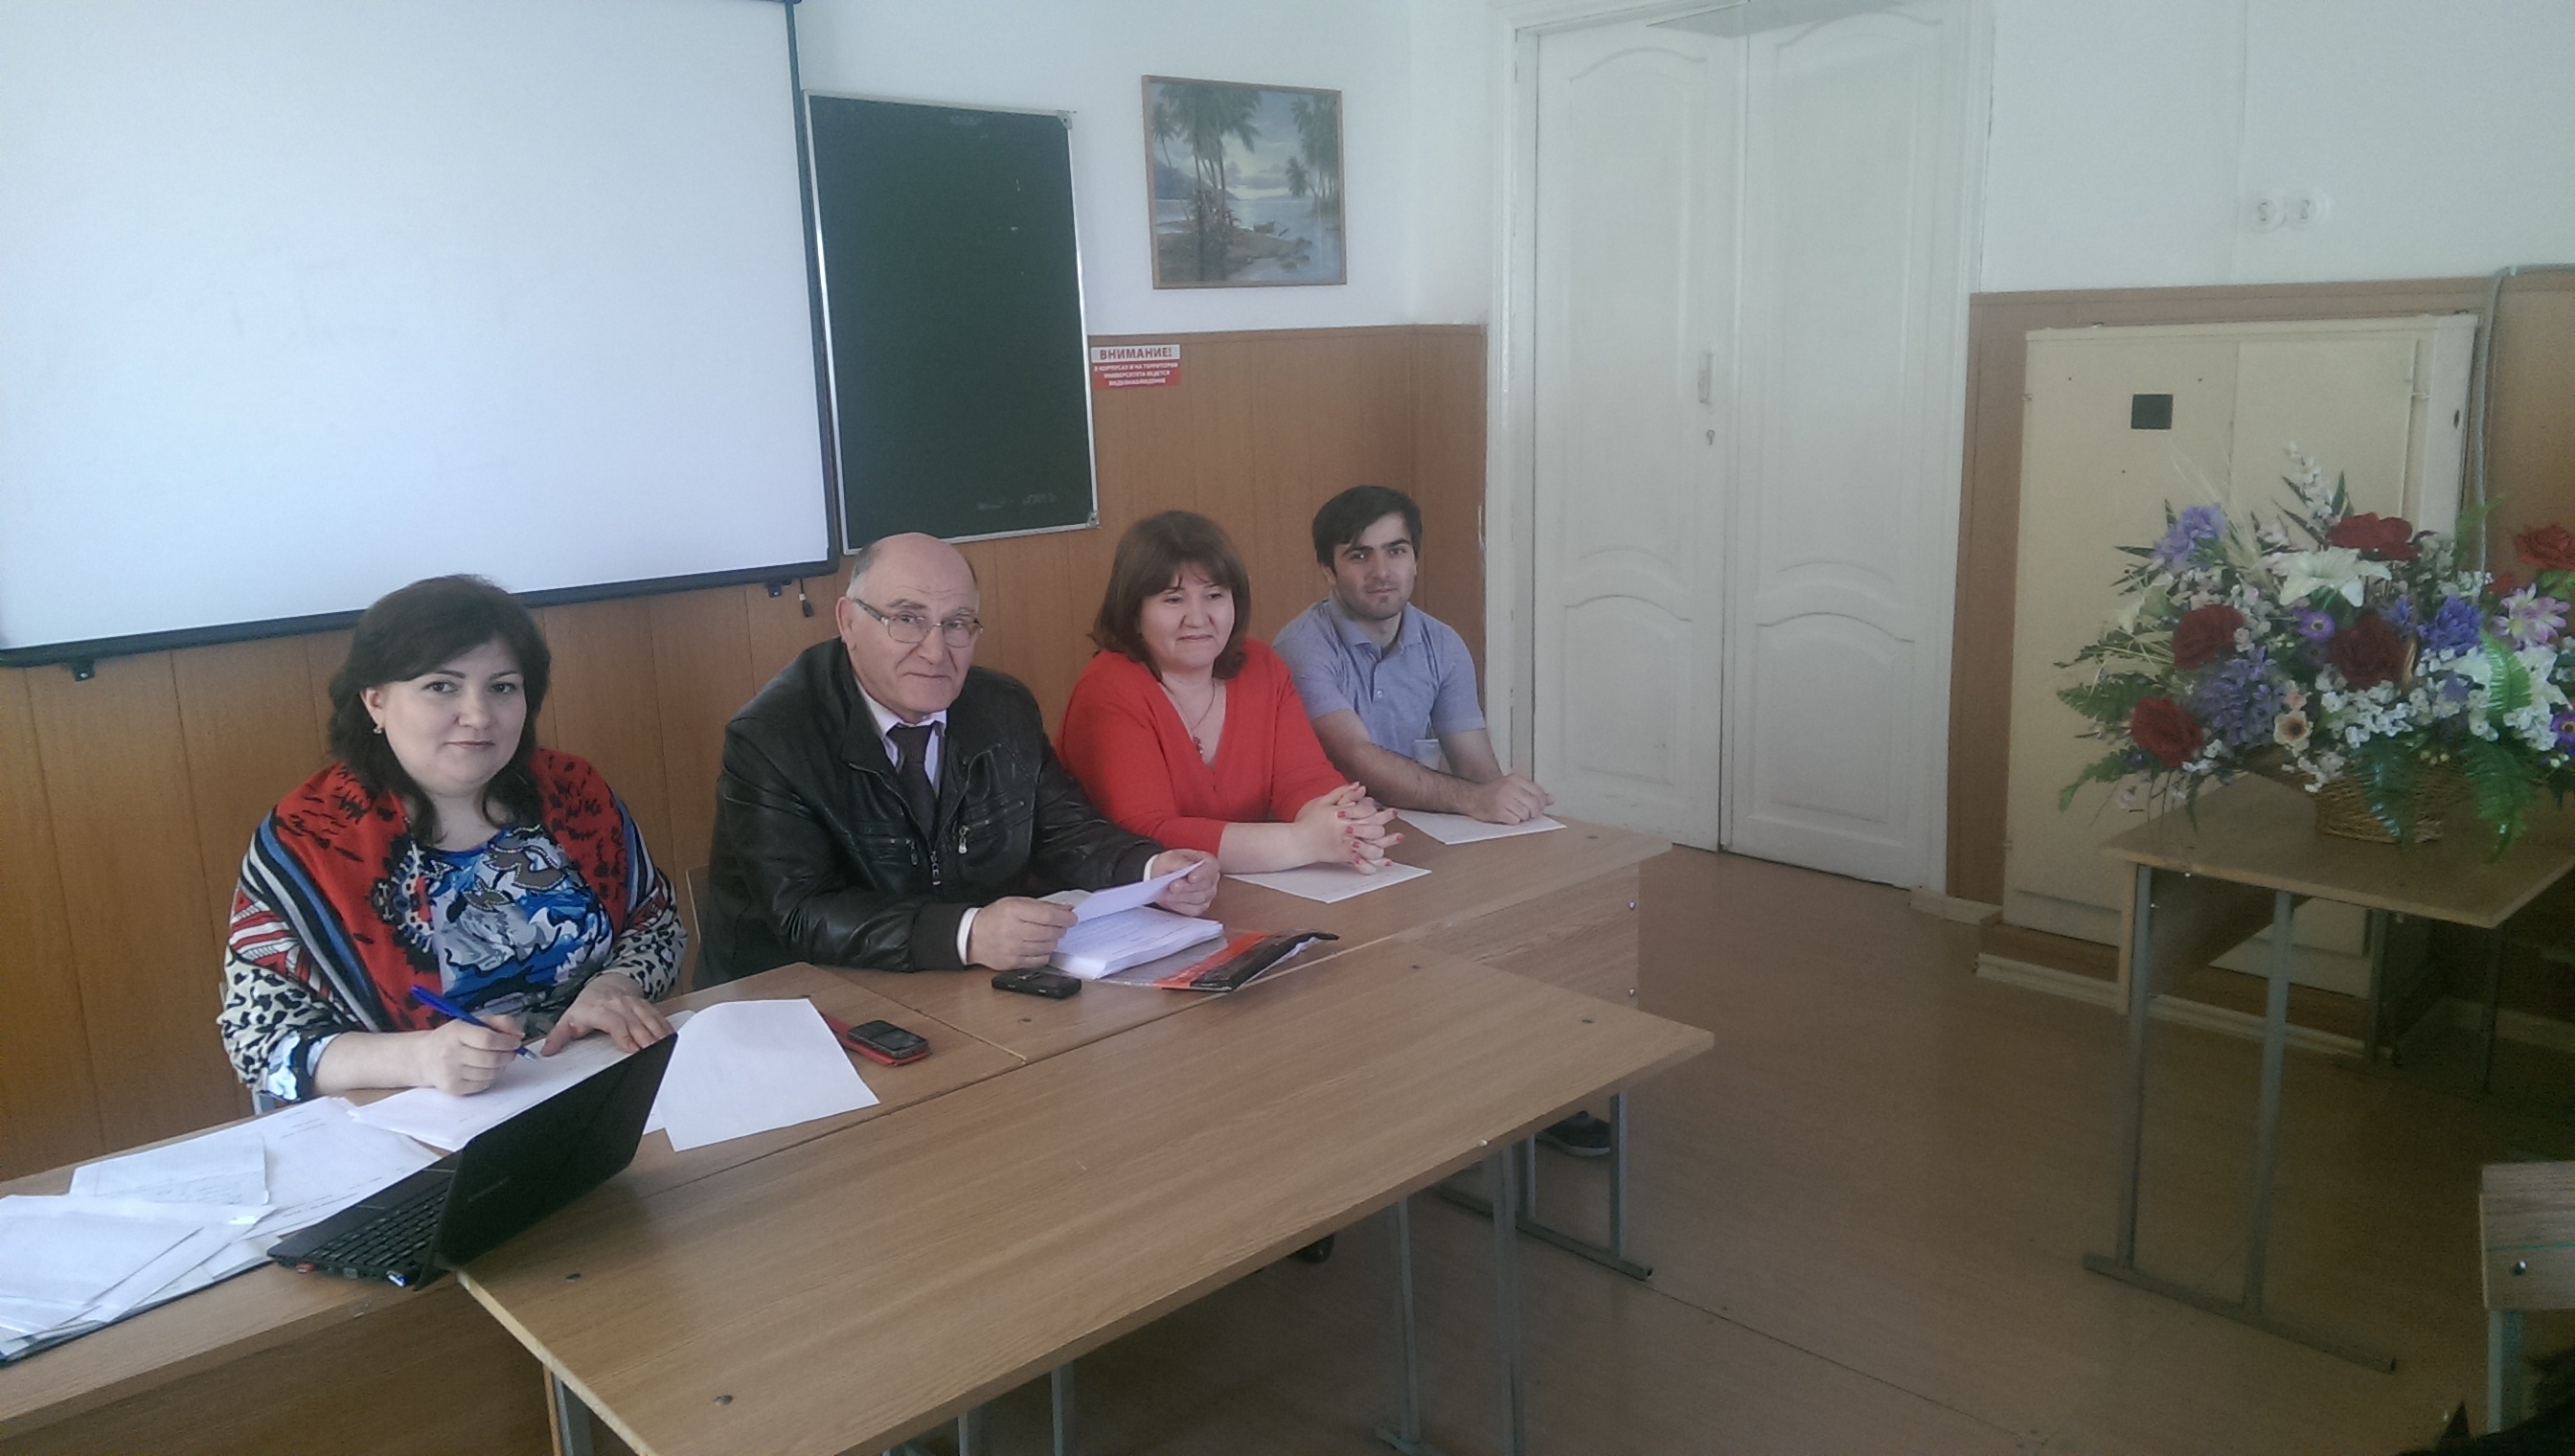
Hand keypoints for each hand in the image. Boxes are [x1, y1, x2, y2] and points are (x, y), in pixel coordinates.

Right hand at [414, 1012, 523, 1095]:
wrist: (424, 1058)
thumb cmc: (452, 1038)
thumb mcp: (472, 1022)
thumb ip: (499, 1022)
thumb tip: (518, 1034)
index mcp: (456, 1032)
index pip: (488, 1039)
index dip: (507, 1042)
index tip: (515, 1042)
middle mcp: (451, 1053)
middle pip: (492, 1059)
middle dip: (508, 1056)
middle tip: (511, 1052)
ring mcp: (451, 1072)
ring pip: (490, 1073)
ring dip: (500, 1067)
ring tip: (496, 1060)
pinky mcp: (453, 1088)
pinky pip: (483, 1085)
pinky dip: (490, 1078)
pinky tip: (484, 1070)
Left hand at [541, 972, 672, 1055]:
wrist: (605, 984)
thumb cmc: (587, 1006)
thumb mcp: (568, 1020)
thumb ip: (558, 1037)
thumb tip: (546, 1052)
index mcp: (599, 1010)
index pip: (614, 1023)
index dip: (624, 1036)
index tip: (633, 1050)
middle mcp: (618, 1005)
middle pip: (635, 1023)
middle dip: (646, 1039)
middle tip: (654, 1053)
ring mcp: (633, 1005)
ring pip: (648, 1019)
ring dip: (658, 1034)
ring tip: (665, 1048)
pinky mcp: (644, 1005)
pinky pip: (657, 1016)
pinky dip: (664, 1027)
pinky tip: (670, 1038)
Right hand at [967, 896, 1078, 968]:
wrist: (973, 937)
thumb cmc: (995, 918)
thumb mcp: (1015, 903)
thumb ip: (1042, 906)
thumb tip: (1066, 910)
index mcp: (1014, 911)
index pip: (1048, 916)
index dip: (1065, 918)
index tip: (1072, 918)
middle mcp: (1013, 931)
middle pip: (1050, 932)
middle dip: (1060, 929)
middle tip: (1060, 926)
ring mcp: (1013, 949)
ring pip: (1047, 947)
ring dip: (1053, 941)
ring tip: (1047, 935)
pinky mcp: (1013, 963)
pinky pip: (1040, 960)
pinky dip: (1045, 953)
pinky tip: (1040, 947)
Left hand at [1146, 849, 1219, 915]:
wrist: (1160, 878)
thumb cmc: (1168, 865)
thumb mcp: (1168, 859)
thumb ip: (1178, 862)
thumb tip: (1188, 866)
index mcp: (1207, 861)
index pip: (1211, 867)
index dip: (1202, 874)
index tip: (1191, 878)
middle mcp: (1211, 878)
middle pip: (1205, 885)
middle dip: (1187, 887)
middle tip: (1173, 886)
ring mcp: (1208, 894)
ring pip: (1200, 899)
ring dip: (1182, 897)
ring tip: (1168, 894)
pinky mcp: (1201, 906)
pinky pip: (1194, 910)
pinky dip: (1181, 906)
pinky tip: (1171, 901)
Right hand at [1298, 784, 1401, 871]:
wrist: (1298, 842)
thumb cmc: (1310, 822)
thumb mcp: (1323, 803)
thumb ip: (1342, 793)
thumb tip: (1359, 784)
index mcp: (1341, 816)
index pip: (1366, 812)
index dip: (1380, 810)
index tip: (1391, 810)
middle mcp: (1345, 830)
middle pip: (1372, 828)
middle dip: (1386, 823)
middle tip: (1396, 820)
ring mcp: (1345, 844)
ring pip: (1370, 845)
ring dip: (1385, 843)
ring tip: (1397, 839)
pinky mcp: (1343, 856)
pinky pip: (1362, 860)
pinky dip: (1374, 862)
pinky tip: (1385, 861)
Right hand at [1467, 774, 1552, 824]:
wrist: (1473, 798)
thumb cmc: (1494, 793)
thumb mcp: (1514, 787)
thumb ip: (1533, 792)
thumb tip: (1551, 799)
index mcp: (1515, 779)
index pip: (1538, 791)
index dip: (1541, 803)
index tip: (1538, 807)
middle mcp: (1509, 787)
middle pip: (1533, 804)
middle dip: (1534, 813)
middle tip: (1529, 814)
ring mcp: (1503, 799)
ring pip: (1525, 814)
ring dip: (1523, 818)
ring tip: (1516, 814)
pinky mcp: (1497, 811)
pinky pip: (1515, 820)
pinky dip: (1514, 821)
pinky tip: (1508, 817)